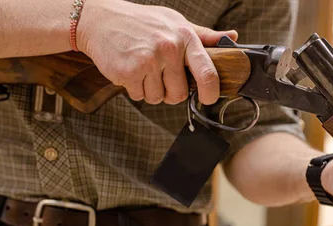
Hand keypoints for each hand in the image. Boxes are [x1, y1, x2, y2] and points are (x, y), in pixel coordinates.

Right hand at [77, 0, 237, 104]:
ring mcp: (148, 61)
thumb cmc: (142, 22)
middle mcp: (169, 49)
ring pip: (158, 98)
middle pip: (179, 94)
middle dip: (170, 92)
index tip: (208, 98)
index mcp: (184, 37)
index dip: (211, 92)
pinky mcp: (128, 72)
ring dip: (150, 90)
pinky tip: (130, 70)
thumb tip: (232, 38)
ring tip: (143, 69)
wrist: (100, 19)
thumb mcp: (175, 22)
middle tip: (160, 76)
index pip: (207, 73)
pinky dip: (135, 89)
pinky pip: (140, 97)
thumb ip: (204, 35)